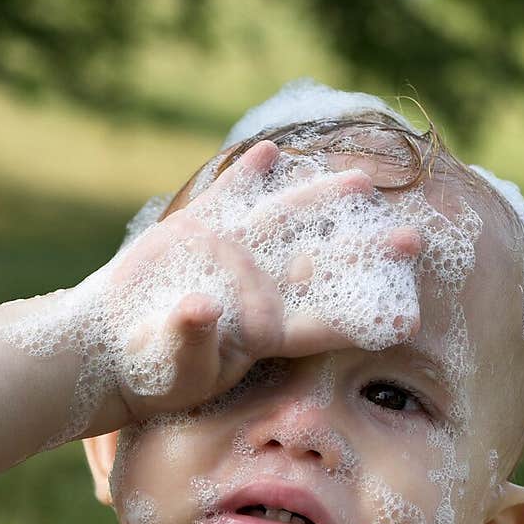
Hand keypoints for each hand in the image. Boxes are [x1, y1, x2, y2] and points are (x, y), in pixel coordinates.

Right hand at [92, 141, 421, 424]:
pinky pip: (228, 201)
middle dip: (366, 250)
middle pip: (320, 265)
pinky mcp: (198, 237)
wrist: (109, 350)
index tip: (409, 316)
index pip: (321, 321)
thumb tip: (202, 306)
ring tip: (361, 180)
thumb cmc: (147, 371)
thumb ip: (190, 337)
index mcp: (261, 329)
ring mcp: (230, 260)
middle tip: (414, 238)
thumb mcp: (171, 361)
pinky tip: (269, 152)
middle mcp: (257, 291)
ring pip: (285, 224)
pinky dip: (245, 177)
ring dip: (320, 200)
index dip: (363, 317)